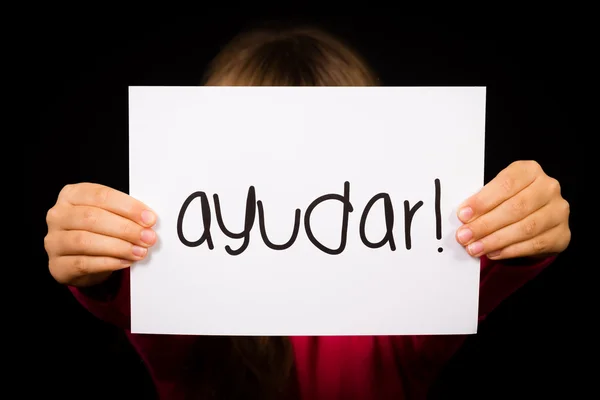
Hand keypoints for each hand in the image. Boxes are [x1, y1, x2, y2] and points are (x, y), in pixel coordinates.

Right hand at [45, 183, 156, 286]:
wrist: (80, 260)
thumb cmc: (98, 231)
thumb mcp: (109, 215)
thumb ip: (125, 214)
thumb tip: (148, 221)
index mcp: (72, 195)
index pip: (101, 195)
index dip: (128, 207)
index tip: (149, 218)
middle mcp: (58, 215)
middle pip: (92, 218)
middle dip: (125, 228)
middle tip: (148, 237)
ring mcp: (54, 241)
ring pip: (85, 241)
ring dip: (119, 247)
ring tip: (140, 251)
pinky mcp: (57, 265)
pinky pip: (83, 263)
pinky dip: (109, 262)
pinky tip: (126, 261)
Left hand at [455, 160, 569, 259]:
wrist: (537, 217)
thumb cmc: (510, 201)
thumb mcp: (497, 193)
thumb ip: (483, 202)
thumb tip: (464, 218)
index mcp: (529, 171)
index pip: (506, 185)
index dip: (483, 201)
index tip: (463, 215)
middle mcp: (548, 188)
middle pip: (515, 208)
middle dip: (485, 224)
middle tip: (464, 236)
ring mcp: (558, 211)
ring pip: (525, 228)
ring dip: (495, 240)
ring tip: (475, 248)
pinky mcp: (561, 234)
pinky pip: (534, 244)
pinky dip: (510, 250)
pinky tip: (493, 253)